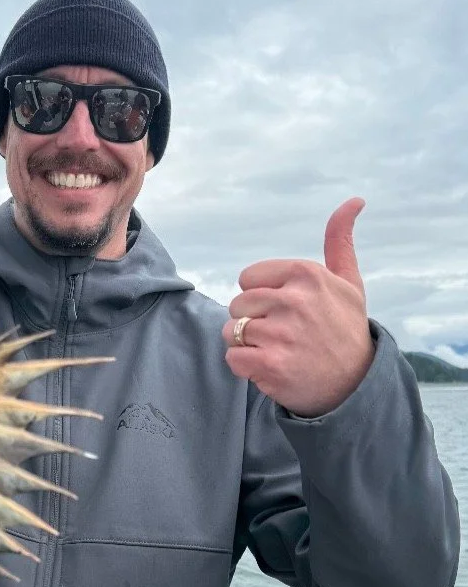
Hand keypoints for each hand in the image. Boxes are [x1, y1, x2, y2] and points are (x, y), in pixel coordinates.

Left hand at [222, 198, 374, 416]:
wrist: (355, 385)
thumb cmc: (346, 328)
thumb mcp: (348, 282)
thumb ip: (339, 241)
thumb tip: (353, 201)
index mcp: (306, 274)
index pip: (248, 278)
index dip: (261, 296)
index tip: (286, 310)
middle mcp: (294, 300)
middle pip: (237, 305)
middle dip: (253, 321)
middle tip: (283, 335)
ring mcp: (282, 334)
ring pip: (231, 332)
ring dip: (247, 345)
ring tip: (278, 350)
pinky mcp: (271, 365)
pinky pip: (232, 358)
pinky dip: (245, 367)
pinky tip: (270, 367)